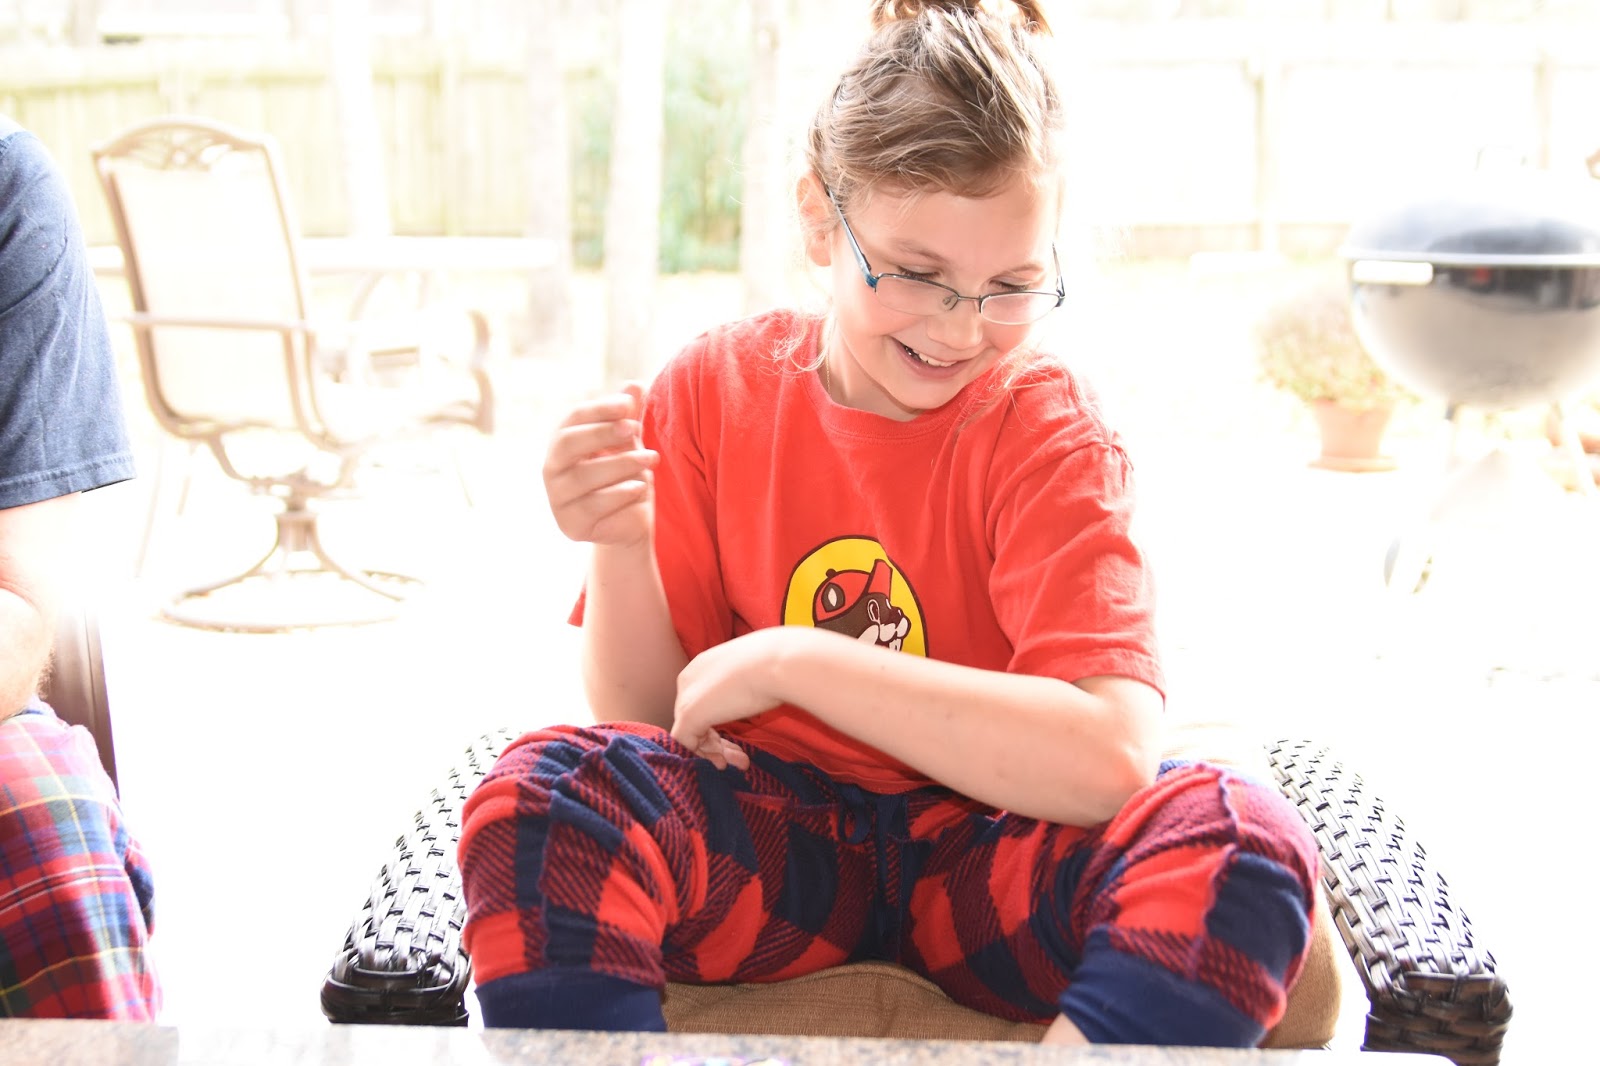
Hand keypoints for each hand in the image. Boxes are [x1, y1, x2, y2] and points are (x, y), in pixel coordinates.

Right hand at [543, 382, 658, 547]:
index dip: (600, 409)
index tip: (628, 404)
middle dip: (602, 432)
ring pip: (584, 476)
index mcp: (563, 442)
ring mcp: (558, 498)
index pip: (573, 418)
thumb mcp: (629, 443)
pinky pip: (594, 505)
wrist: (630, 521)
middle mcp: (552, 468)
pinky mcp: (571, 524)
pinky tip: (639, 487)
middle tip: (634, 428)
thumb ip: (628, 417)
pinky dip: (620, 494)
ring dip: (622, 464)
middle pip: (568, 443)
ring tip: (652, 459)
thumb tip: (635, 384)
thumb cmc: (626, 475)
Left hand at [672, 628, 811, 770]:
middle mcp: (689, 678)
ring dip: (714, 752)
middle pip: (696, 718)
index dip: (717, 723)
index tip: (737, 739)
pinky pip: (685, 742)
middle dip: (716, 742)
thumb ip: (745, 685)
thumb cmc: (773, 664)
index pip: (703, 701)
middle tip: (740, 755)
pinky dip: (704, 756)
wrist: (775, 663)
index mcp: (703, 665)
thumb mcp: (755, 672)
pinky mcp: (689, 714)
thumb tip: (753, 696)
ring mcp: (686, 696)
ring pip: (690, 732)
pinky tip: (724, 763)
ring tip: (738, 763)